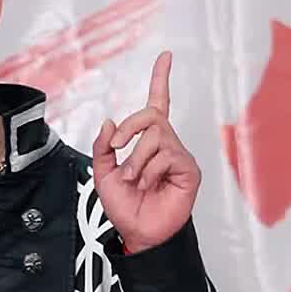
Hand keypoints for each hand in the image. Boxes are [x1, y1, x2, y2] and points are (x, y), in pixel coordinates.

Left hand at [92, 52, 200, 252]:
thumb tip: (109, 122)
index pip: (158, 104)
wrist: (137, 234)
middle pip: (151, 114)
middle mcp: (165, 145)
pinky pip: (167, 154)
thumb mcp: (103, 174)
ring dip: (136, 159)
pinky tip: (148, 185)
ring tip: (133, 180)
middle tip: (117, 149)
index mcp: (147, 143)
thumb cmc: (125, 208)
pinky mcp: (187, 169)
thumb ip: (103, 147)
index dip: (160, 79)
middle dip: (129, 129)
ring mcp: (178, 156)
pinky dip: (150, 170)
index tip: (165, 57)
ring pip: (156, 135)